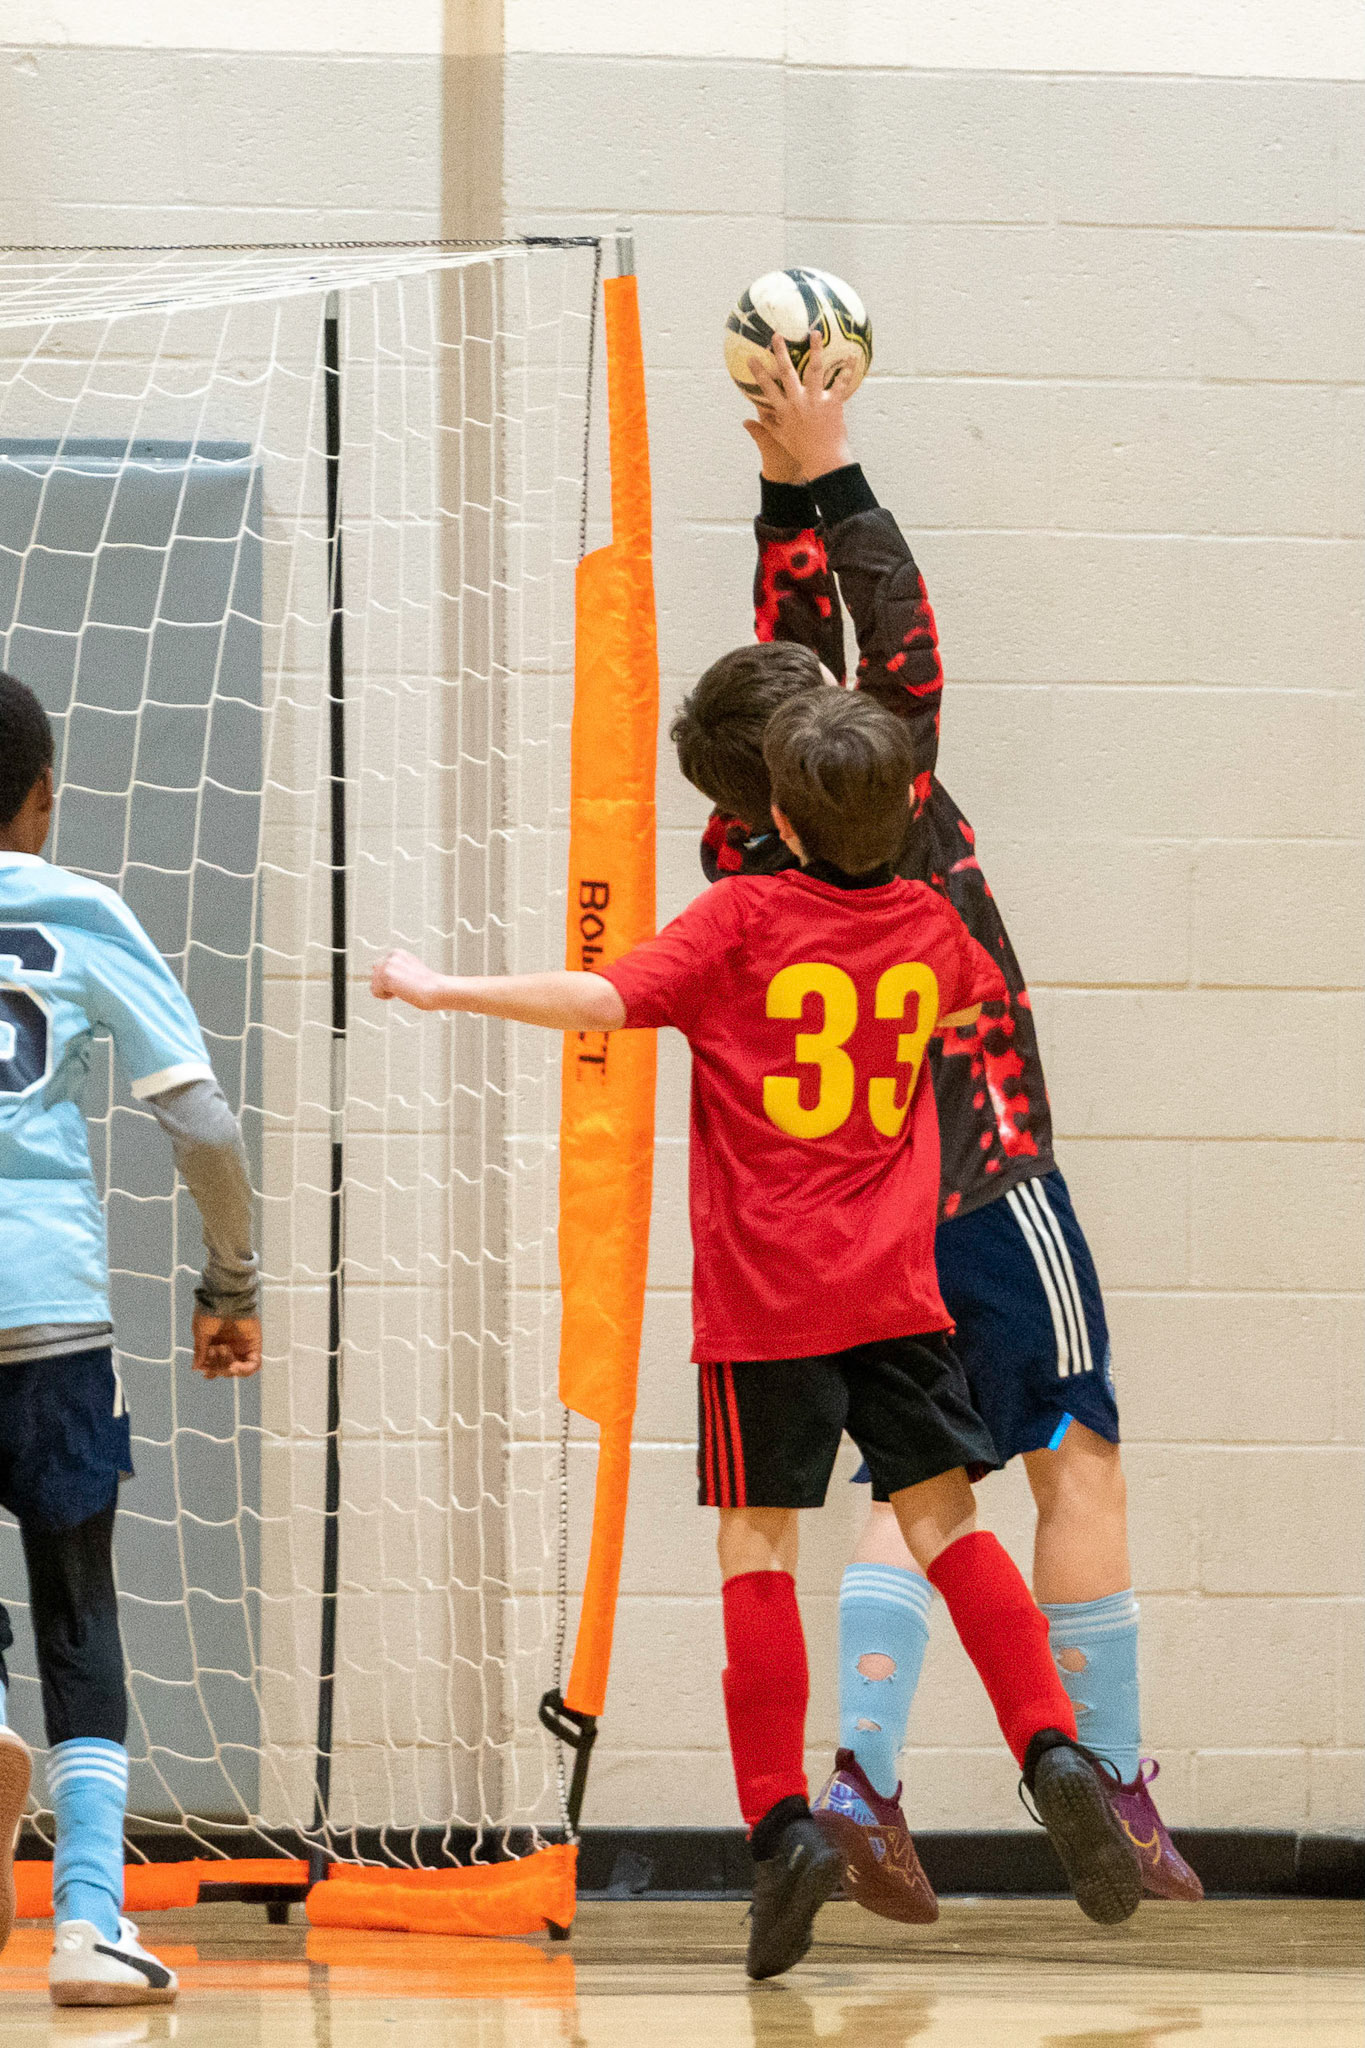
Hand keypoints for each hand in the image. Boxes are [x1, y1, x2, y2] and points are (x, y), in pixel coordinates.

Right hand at [193, 1313, 261, 1379]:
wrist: (225, 1298)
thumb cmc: (210, 1312)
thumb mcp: (200, 1333)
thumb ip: (200, 1352)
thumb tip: (195, 1368)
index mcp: (215, 1343)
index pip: (214, 1365)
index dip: (210, 1372)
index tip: (205, 1370)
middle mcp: (229, 1346)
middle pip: (224, 1370)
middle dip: (216, 1365)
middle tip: (213, 1349)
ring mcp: (242, 1347)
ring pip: (237, 1370)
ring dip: (227, 1367)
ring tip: (222, 1349)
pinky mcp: (254, 1345)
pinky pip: (253, 1366)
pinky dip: (243, 1371)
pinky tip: (233, 1367)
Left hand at [371, 948, 444, 1009]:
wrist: (437, 990)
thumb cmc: (427, 986)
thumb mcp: (410, 970)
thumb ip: (395, 968)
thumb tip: (375, 967)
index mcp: (397, 953)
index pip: (380, 968)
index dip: (391, 980)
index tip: (407, 982)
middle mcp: (391, 956)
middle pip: (374, 975)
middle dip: (385, 984)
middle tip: (404, 986)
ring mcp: (388, 964)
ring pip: (374, 985)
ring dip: (387, 992)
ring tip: (404, 989)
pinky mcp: (386, 975)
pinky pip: (375, 992)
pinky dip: (385, 997)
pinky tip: (399, 993)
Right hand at [747, 330, 853, 480]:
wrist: (824, 460)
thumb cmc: (802, 451)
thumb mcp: (780, 438)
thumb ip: (767, 425)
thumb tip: (748, 419)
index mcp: (784, 410)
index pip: (767, 388)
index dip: (758, 372)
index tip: (751, 357)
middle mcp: (798, 402)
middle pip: (787, 372)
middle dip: (781, 352)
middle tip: (777, 335)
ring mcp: (816, 401)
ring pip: (814, 370)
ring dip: (815, 349)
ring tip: (815, 333)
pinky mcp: (833, 403)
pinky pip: (841, 382)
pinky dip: (847, 369)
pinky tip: (851, 355)